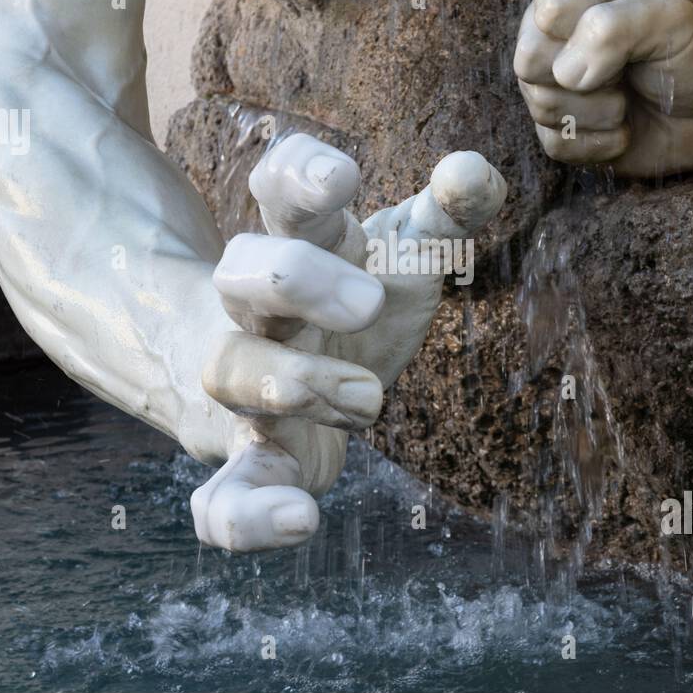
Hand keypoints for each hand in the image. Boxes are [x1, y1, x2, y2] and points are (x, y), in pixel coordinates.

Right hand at [191, 134, 506, 551]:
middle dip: (297, 281)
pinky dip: (245, 516)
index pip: (277, 189)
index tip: (343, 179)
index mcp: (301, 246)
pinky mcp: (254, 460)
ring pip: (229, 373)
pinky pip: (219, 497)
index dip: (298, 175)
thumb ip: (446, 215)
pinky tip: (302, 522)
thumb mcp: (405, 253)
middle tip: (368, 303)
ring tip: (370, 399)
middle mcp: (258, 311)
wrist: (281, 378)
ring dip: (292, 383)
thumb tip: (473, 170)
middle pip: (240, 274)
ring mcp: (245, 387)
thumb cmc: (355, 300)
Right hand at [515, 0, 692, 176]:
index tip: (632, 27)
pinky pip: (557, 144)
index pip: (551, 5)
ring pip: (542, 104)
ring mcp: (550, 79)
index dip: (591, 27)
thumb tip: (568, 73)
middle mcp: (551, 27)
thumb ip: (618, 26)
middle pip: (528, 58)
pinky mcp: (558, 127)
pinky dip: (601, 143)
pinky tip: (624, 126)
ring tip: (630, 96)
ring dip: (602, 110)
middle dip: (590, 75)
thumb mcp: (674, 18)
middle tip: (628, 68)